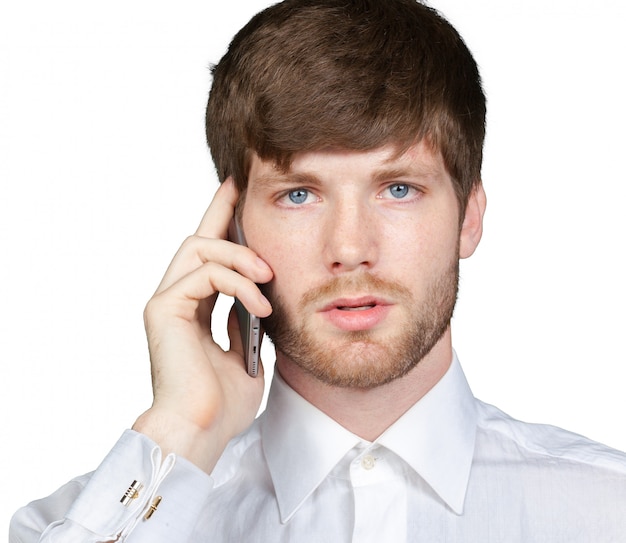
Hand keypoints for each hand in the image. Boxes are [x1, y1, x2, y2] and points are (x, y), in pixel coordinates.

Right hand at [132, 178, 272, 472]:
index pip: (208, 255)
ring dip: (239, 255)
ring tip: (268, 276)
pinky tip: (259, 303)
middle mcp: (176, 299)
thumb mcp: (247, 352)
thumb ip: (245, 321)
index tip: (238, 191)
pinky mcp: (163, 309)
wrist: (201, 432)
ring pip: (198, 247)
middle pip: (197, 238)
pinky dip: (236, 282)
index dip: (221, 219)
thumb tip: (257, 296)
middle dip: (222, 213)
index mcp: (194, 308)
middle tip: (249, 199)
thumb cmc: (222, 403)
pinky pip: (203, 273)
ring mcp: (167, 302)